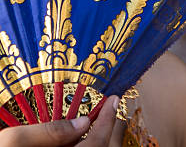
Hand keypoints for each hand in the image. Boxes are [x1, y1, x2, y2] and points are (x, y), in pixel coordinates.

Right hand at [0, 95, 118, 146]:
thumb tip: (82, 122)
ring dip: (108, 144)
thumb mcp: (13, 141)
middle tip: (115, 109)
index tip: (113, 100)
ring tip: (107, 124)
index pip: (96, 143)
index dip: (108, 120)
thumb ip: (49, 130)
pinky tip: (89, 143)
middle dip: (114, 131)